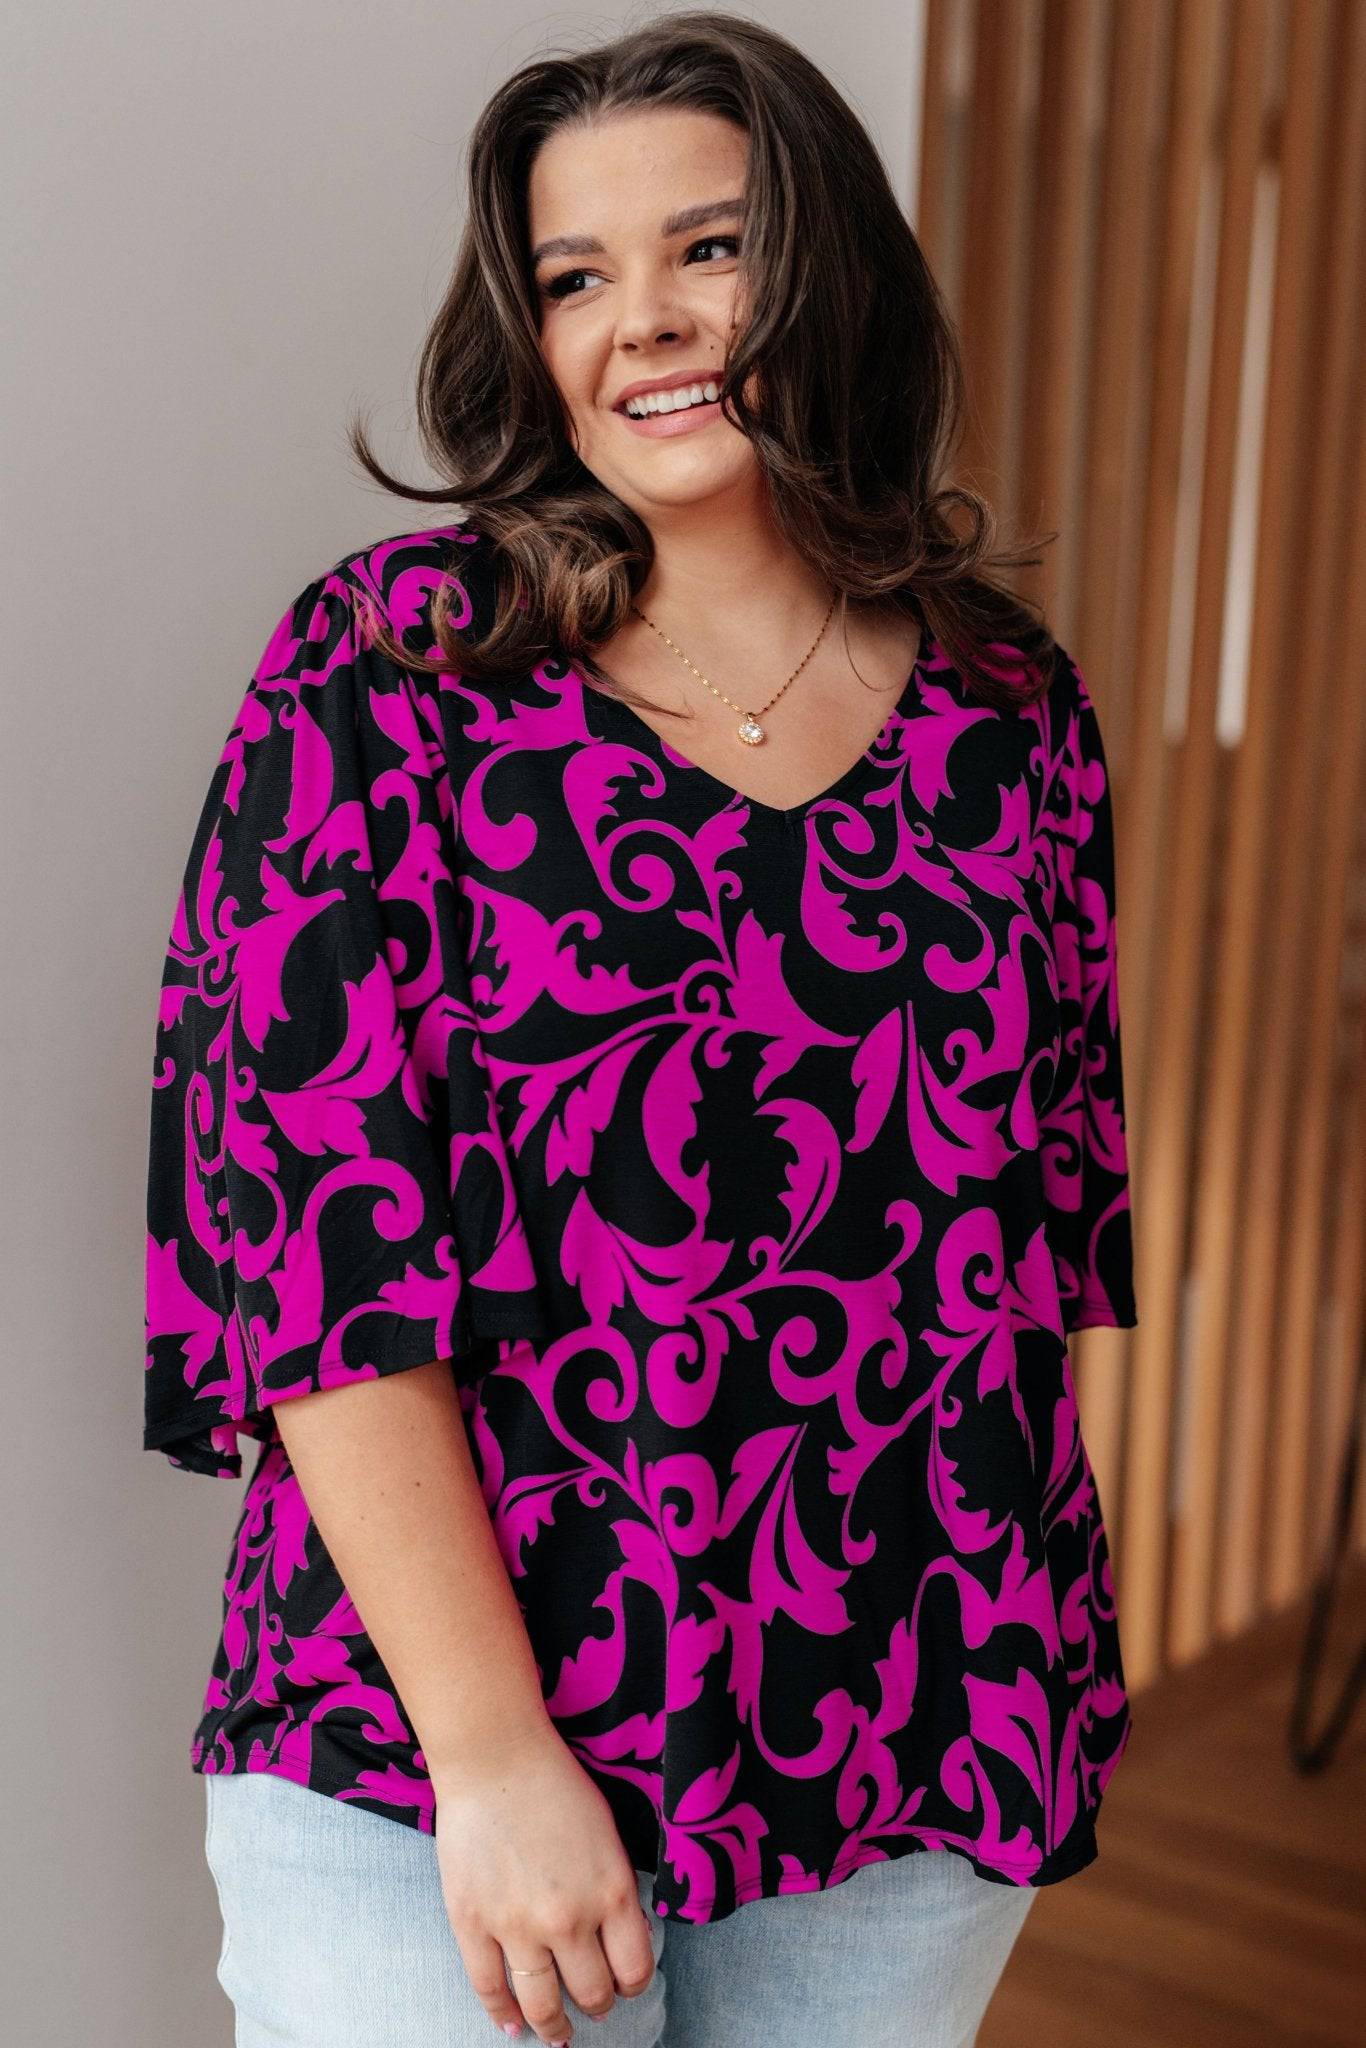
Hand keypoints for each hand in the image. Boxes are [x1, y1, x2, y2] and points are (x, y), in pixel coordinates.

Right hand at [432, 1722, 656, 2043]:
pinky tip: (511, 2025)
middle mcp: (569, 1919)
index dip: (632, 1985)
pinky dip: (502, 2015)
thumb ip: (613, 1890)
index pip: (635, 1970)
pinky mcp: (472, 1924)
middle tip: (591, 2006)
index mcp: (612, 1892)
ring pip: (541, 2003)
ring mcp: (517, 1926)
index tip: (624, 1984)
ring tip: (556, 2033)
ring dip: (552, 2025)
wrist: (494, 1757)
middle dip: (595, 2005)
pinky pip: (489, 1989)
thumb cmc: (555, 1784)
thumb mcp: (607, 1837)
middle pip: (591, 1993)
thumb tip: (616, 1940)